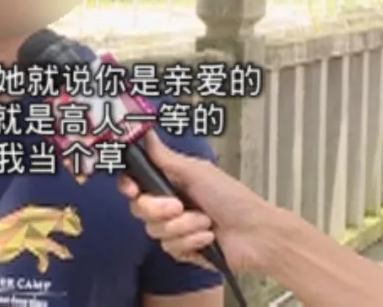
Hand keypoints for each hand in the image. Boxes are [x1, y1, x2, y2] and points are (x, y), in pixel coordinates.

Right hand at [118, 130, 277, 273]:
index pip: (135, 184)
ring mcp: (176, 228)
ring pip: (155, 230)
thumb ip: (164, 157)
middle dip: (160, 209)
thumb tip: (146, 134)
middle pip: (140, 209)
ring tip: (205, 222)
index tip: (132, 189)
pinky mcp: (183, 249)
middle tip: (179, 205)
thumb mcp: (196, 172)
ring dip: (183, 226)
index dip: (128, 187)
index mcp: (171, 182)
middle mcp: (170, 204)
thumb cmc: (233, 199)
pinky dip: (191, 241)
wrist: (255, 235)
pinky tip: (208, 237)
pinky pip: (170, 248)